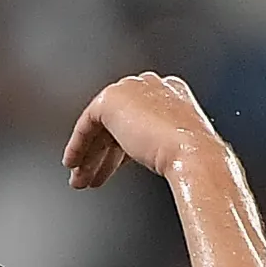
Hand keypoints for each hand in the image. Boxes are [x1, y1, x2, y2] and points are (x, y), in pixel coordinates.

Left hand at [63, 72, 224, 188]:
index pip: (138, 120)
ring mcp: (131, 89)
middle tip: (89, 178)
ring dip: (89, 156)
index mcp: (172, 93)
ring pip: (101, 126)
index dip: (120, 150)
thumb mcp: (172, 147)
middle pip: (117, 124)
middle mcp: (152, 86)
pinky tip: (73, 163)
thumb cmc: (190, 157)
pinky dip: (78, 145)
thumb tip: (129, 160)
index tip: (110, 170)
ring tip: (80, 181)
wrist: (192, 153)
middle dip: (101, 155)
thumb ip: (152, 144)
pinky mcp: (112, 99)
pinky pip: (87, 123)